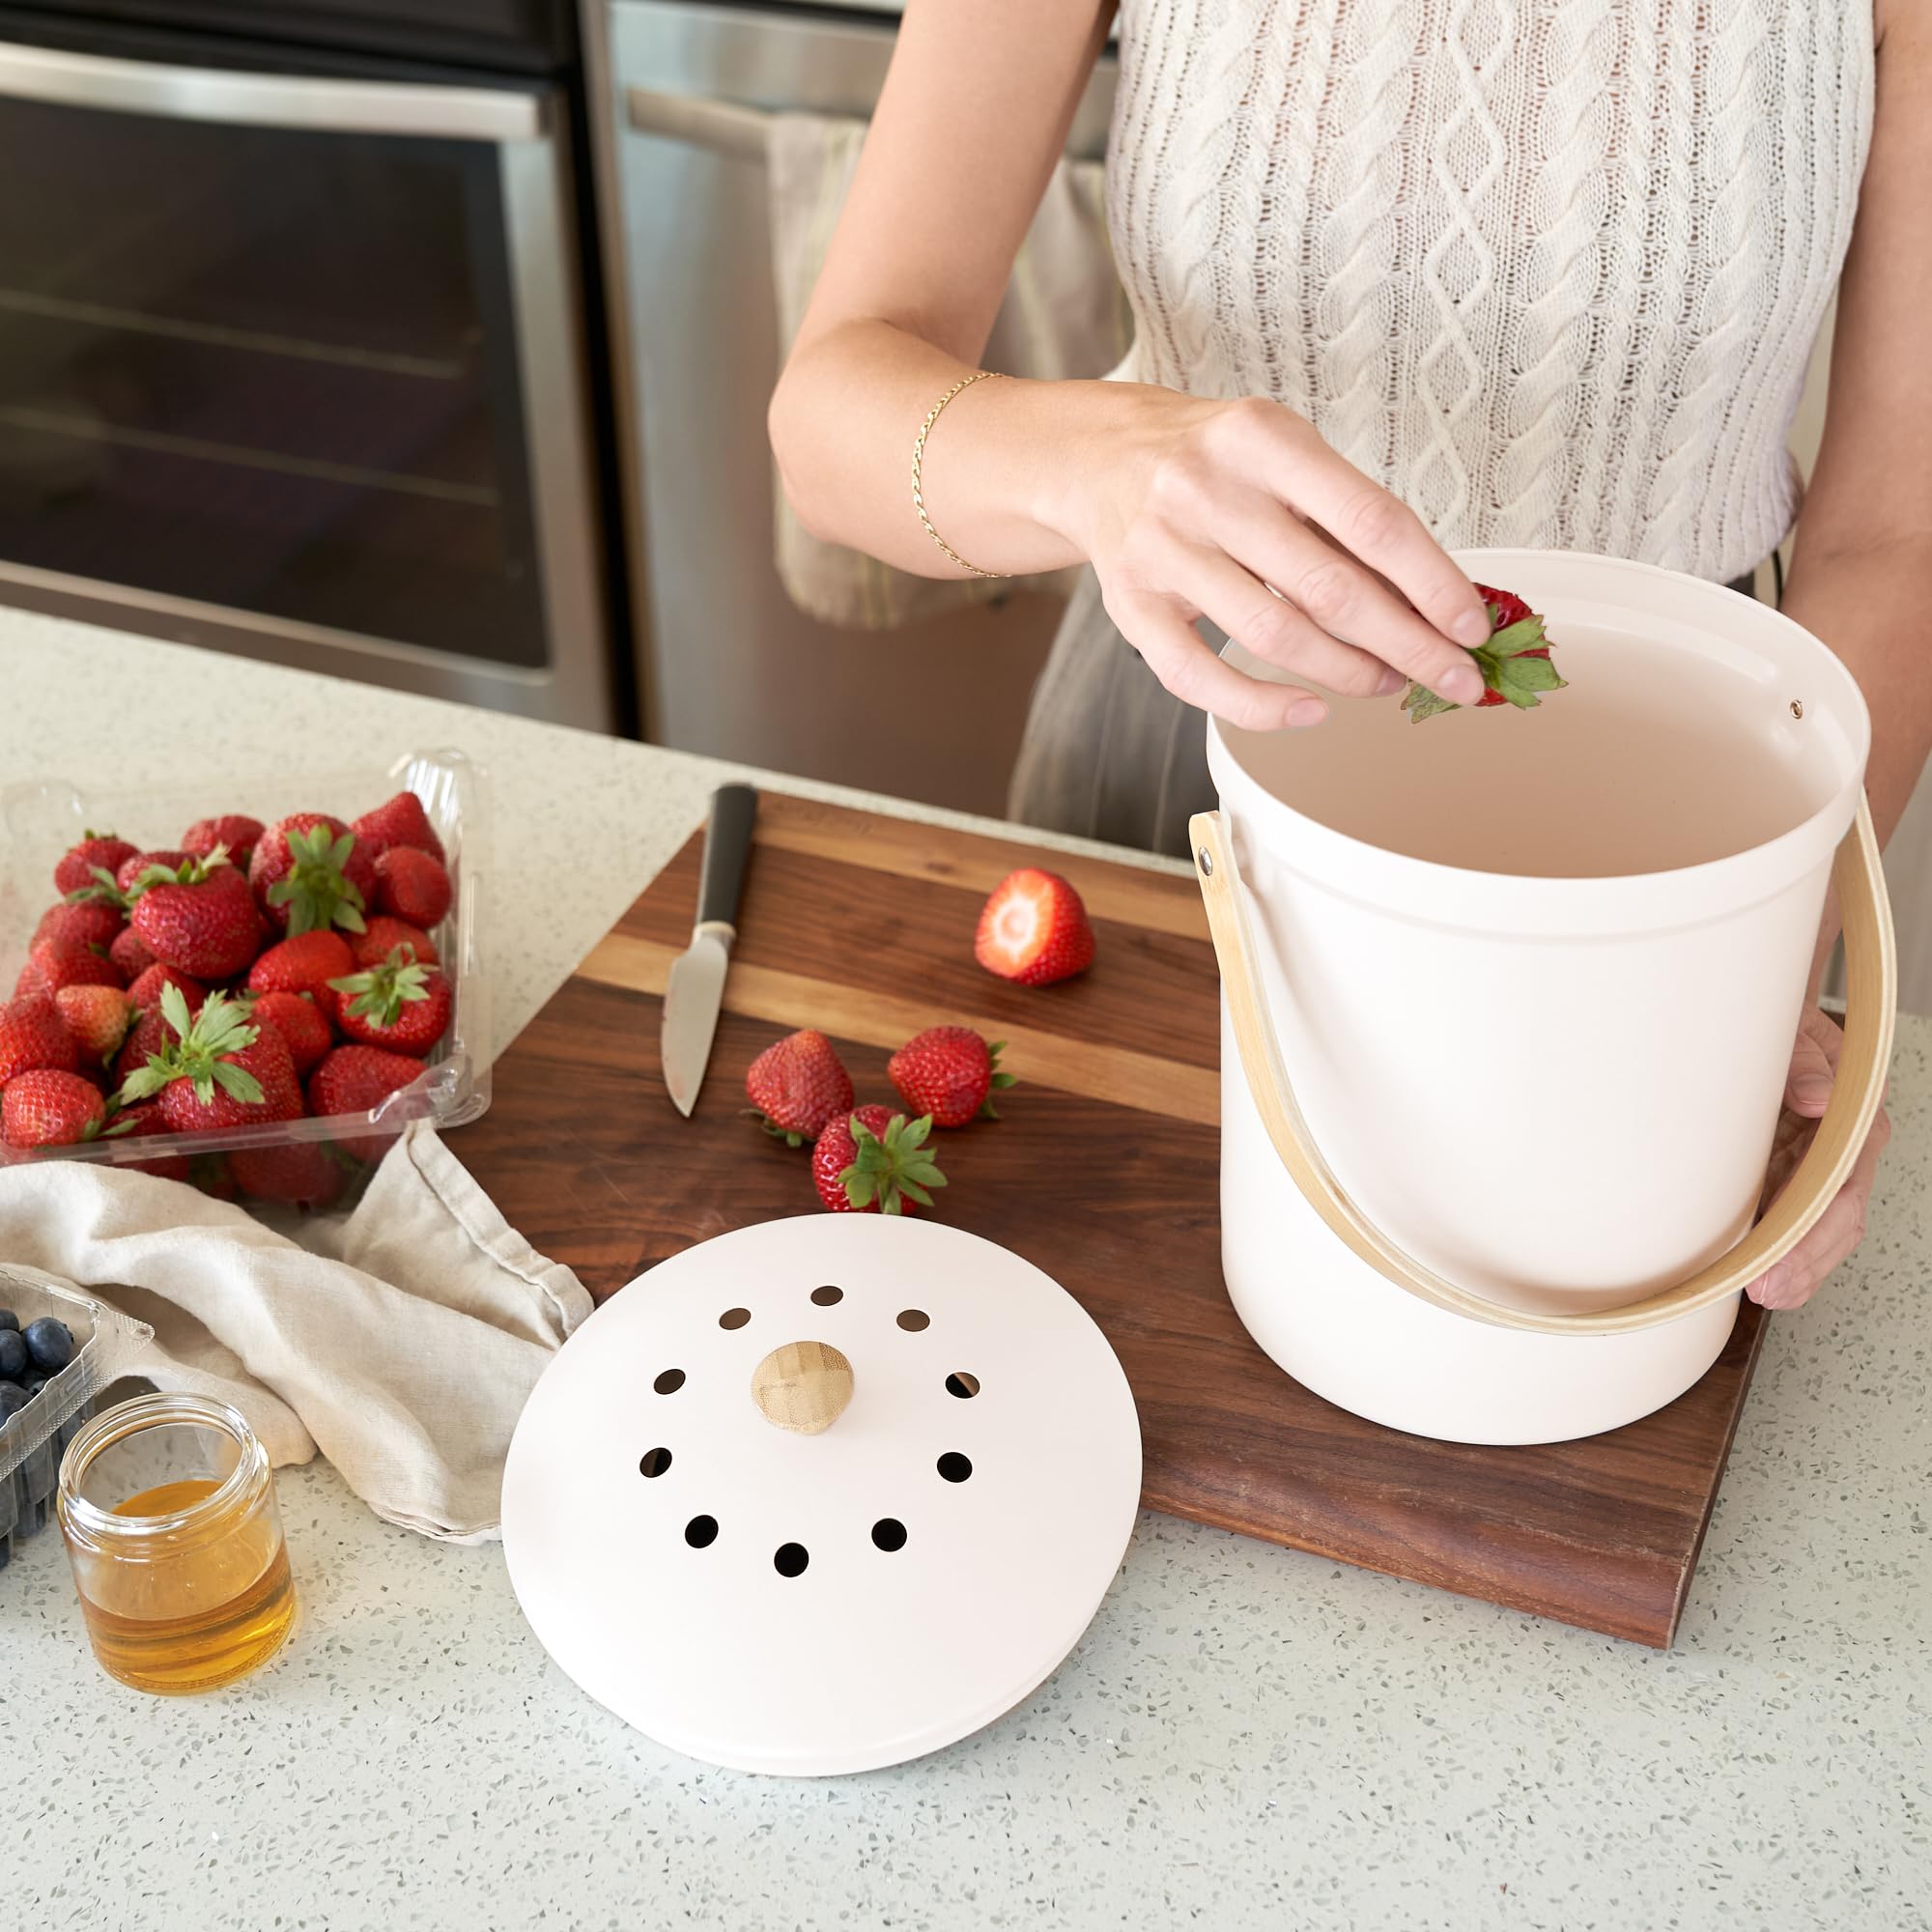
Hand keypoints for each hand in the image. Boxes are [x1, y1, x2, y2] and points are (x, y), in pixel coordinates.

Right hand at [1049, 387, 1494, 730]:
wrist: (1101, 459)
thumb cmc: (1212, 462)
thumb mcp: (1282, 452)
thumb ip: (1344, 516)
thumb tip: (1431, 599)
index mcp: (1263, 441)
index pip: (1371, 521)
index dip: (1432, 583)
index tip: (1470, 627)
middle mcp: (1209, 491)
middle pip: (1331, 589)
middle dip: (1407, 646)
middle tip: (1450, 678)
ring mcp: (1165, 552)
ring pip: (1275, 636)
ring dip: (1347, 673)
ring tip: (1386, 683)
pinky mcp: (1132, 606)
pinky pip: (1200, 676)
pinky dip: (1262, 706)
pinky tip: (1310, 709)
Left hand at [1746, 1007, 1891, 1308]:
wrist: (1771, 1012)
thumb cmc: (1782, 1023)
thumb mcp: (1793, 1033)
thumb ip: (1805, 1063)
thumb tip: (1819, 1098)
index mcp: (1855, 1116)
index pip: (1842, 1184)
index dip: (1814, 1227)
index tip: (1783, 1257)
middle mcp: (1848, 1147)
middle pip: (1838, 1218)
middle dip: (1805, 1261)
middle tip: (1767, 1290)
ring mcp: (1823, 1163)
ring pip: (1822, 1227)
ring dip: (1797, 1265)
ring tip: (1765, 1294)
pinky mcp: (1797, 1170)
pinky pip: (1798, 1218)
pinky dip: (1785, 1250)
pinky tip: (1762, 1274)